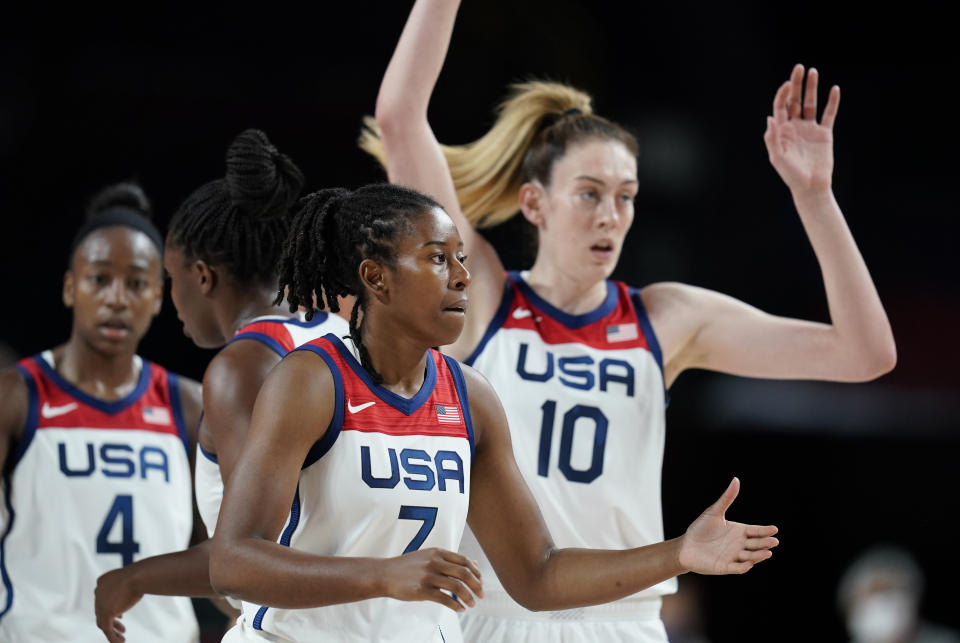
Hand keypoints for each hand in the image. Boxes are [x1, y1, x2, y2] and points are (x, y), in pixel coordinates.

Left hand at [95, 567, 141, 642]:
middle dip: (113, 621)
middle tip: (123, 628)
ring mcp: (100, 603)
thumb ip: (129, 586)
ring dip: (113, 631)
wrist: (139, 576)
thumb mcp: (132, 579)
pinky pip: (107, 629)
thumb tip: (137, 588)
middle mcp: (98, 592)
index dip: (111, 609)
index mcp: (102, 582)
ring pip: (102, 622)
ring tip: (122, 638)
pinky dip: (112, 637)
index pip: (103, 599)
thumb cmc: (141, 575)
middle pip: (102, 611)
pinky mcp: (105, 613)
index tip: (121, 617)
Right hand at [380, 548, 483, 611]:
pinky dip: (456, 605)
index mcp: (437, 552)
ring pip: (456, 587)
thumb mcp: (429, 556)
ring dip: (468, 597)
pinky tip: (460, 609)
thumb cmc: (408, 567)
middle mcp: (434, 562)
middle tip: (481, 595)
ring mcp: (428, 576)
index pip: (464, 561)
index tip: (480, 581)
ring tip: (472, 604)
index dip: (475, 572)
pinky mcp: (422, 590)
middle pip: (463, 573)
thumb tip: (474, 564)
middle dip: (476, 585)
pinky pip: (444, 599)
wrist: (384, 574)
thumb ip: (450, 560)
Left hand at [678, 477, 778, 574]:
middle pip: (756, 544)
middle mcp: (739, 545)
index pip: (755, 531)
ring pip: (750, 556)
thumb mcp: (714, 511)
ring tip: (768, 553)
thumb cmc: (700, 528)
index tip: (774, 529)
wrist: (686, 546)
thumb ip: (727, 498)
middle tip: (774, 541)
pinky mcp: (725, 567)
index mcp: (739, 531)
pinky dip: (744, 566)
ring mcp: (733, 556)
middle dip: (765, 543)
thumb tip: (736, 480)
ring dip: (758, 556)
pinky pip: (737, 568)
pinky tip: (750, 563)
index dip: (765, 530)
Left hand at [764, 64, 839, 194]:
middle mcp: (795, 127)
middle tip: (799, 67)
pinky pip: (829, 114)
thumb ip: (772, 138)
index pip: (781, 106)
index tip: (788, 84)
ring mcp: (810, 129)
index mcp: (782, 131)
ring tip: (814, 72)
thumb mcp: (777, 158)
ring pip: (811, 104)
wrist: (810, 187)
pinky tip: (834, 89)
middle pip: (795, 100)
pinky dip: (832, 102)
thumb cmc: (791, 175)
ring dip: (812, 88)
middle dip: (796, 84)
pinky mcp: (824, 134)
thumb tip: (770, 118)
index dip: (783, 94)